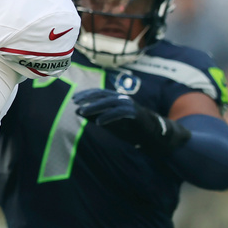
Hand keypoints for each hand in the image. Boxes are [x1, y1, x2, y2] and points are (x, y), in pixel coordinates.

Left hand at [73, 88, 188, 153]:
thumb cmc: (130, 128)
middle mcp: (122, 98)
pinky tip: (98, 122)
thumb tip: (77, 112)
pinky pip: (119, 113)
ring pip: (109, 102)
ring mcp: (129, 105)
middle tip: (75, 103)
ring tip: (82, 112)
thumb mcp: (109, 123)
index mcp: (116, 98)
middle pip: (102, 95)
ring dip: (94, 106)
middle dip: (87, 98)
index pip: (99, 92)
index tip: (75, 99)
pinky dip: (108, 116)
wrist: (152, 135)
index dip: (86, 94)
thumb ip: (94, 116)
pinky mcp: (135, 113)